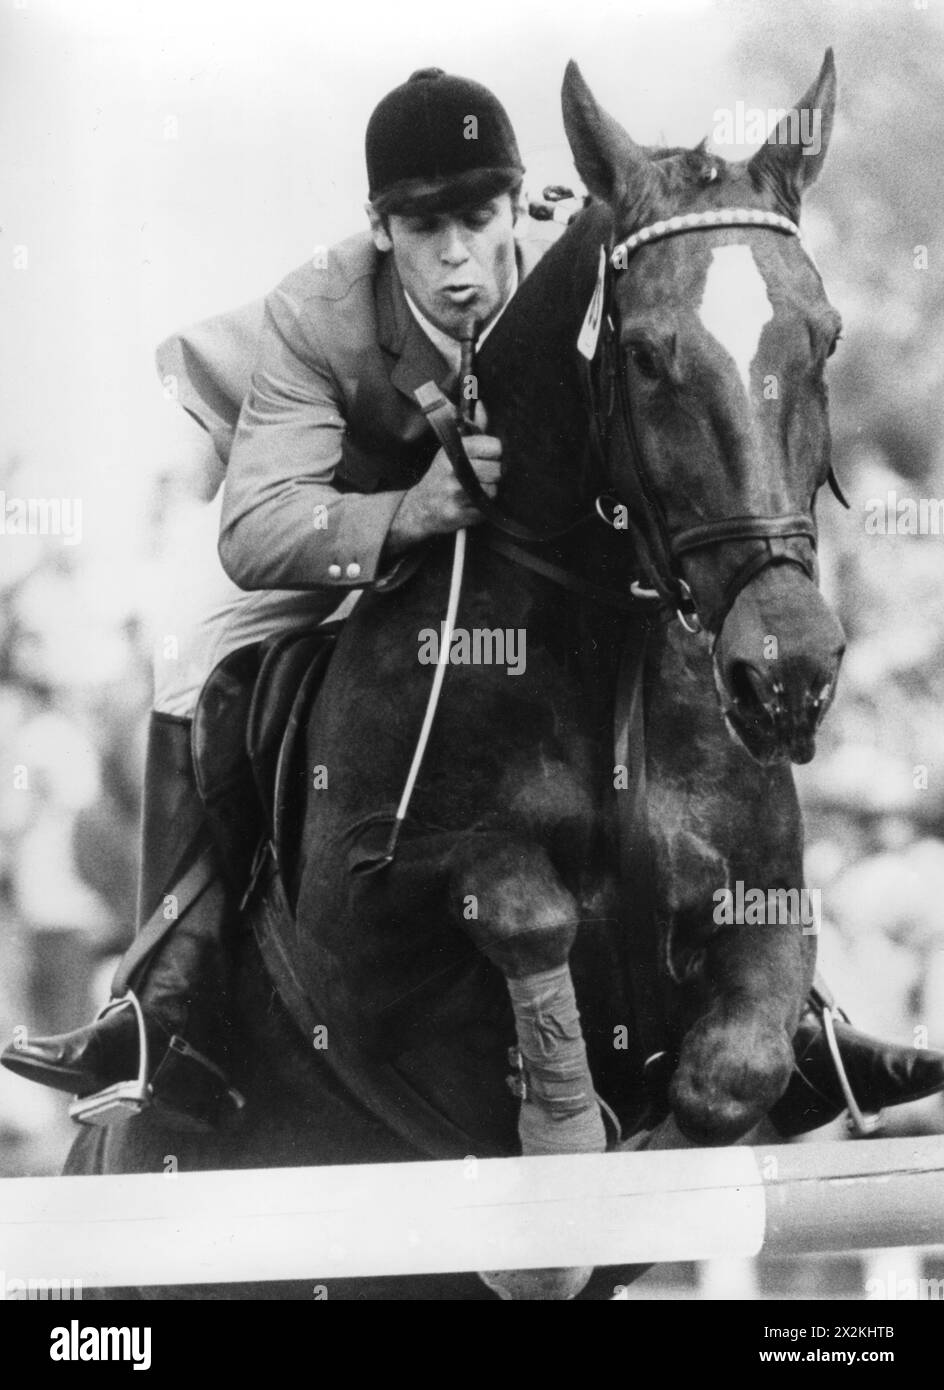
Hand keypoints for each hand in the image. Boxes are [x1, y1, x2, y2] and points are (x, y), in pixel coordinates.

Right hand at [385, 409, 500, 553]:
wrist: (420, 507)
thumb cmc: (441, 473)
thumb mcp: (451, 446)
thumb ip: (472, 426)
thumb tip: (482, 403)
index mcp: (454, 449)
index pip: (494, 447)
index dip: (495, 452)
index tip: (488, 456)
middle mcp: (454, 470)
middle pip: (497, 470)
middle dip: (494, 473)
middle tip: (482, 475)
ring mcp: (455, 493)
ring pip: (493, 490)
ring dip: (489, 492)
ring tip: (475, 490)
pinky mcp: (458, 514)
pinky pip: (485, 510)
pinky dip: (482, 508)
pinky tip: (470, 504)